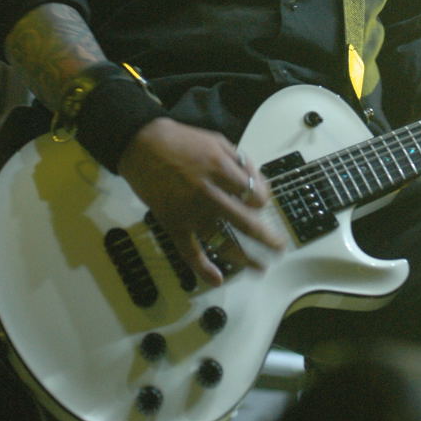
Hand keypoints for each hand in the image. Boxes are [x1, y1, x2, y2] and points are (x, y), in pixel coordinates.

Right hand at [117, 117, 283, 285]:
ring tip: (260, 268)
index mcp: (221, 170)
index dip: (263, 201)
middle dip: (267, 239)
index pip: (254, 196)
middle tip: (279, 248)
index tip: (260, 204)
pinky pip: (189, 251)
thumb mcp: (217, 141)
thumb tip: (255, 182)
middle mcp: (209, 194)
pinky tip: (216, 279)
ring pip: (222, 241)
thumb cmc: (181, 140)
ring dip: (244, 258)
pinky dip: (202, 268)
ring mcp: (190, 212)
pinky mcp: (173, 224)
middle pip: (246, 223)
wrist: (142, 144)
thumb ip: (238, 161)